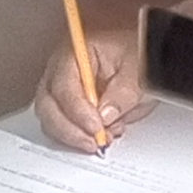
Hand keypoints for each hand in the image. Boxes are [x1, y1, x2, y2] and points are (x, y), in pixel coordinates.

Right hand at [34, 22, 146, 150]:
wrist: (144, 56)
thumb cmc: (138, 52)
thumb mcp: (138, 71)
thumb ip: (122, 93)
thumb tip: (105, 116)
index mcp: (76, 51)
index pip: (64, 85)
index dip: (77, 111)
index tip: (95, 127)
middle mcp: (62, 69)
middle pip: (48, 105)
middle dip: (68, 129)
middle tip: (93, 141)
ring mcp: (63, 88)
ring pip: (51, 118)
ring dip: (73, 134)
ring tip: (101, 138)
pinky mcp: (69, 105)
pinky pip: (63, 124)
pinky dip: (78, 134)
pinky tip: (102, 133)